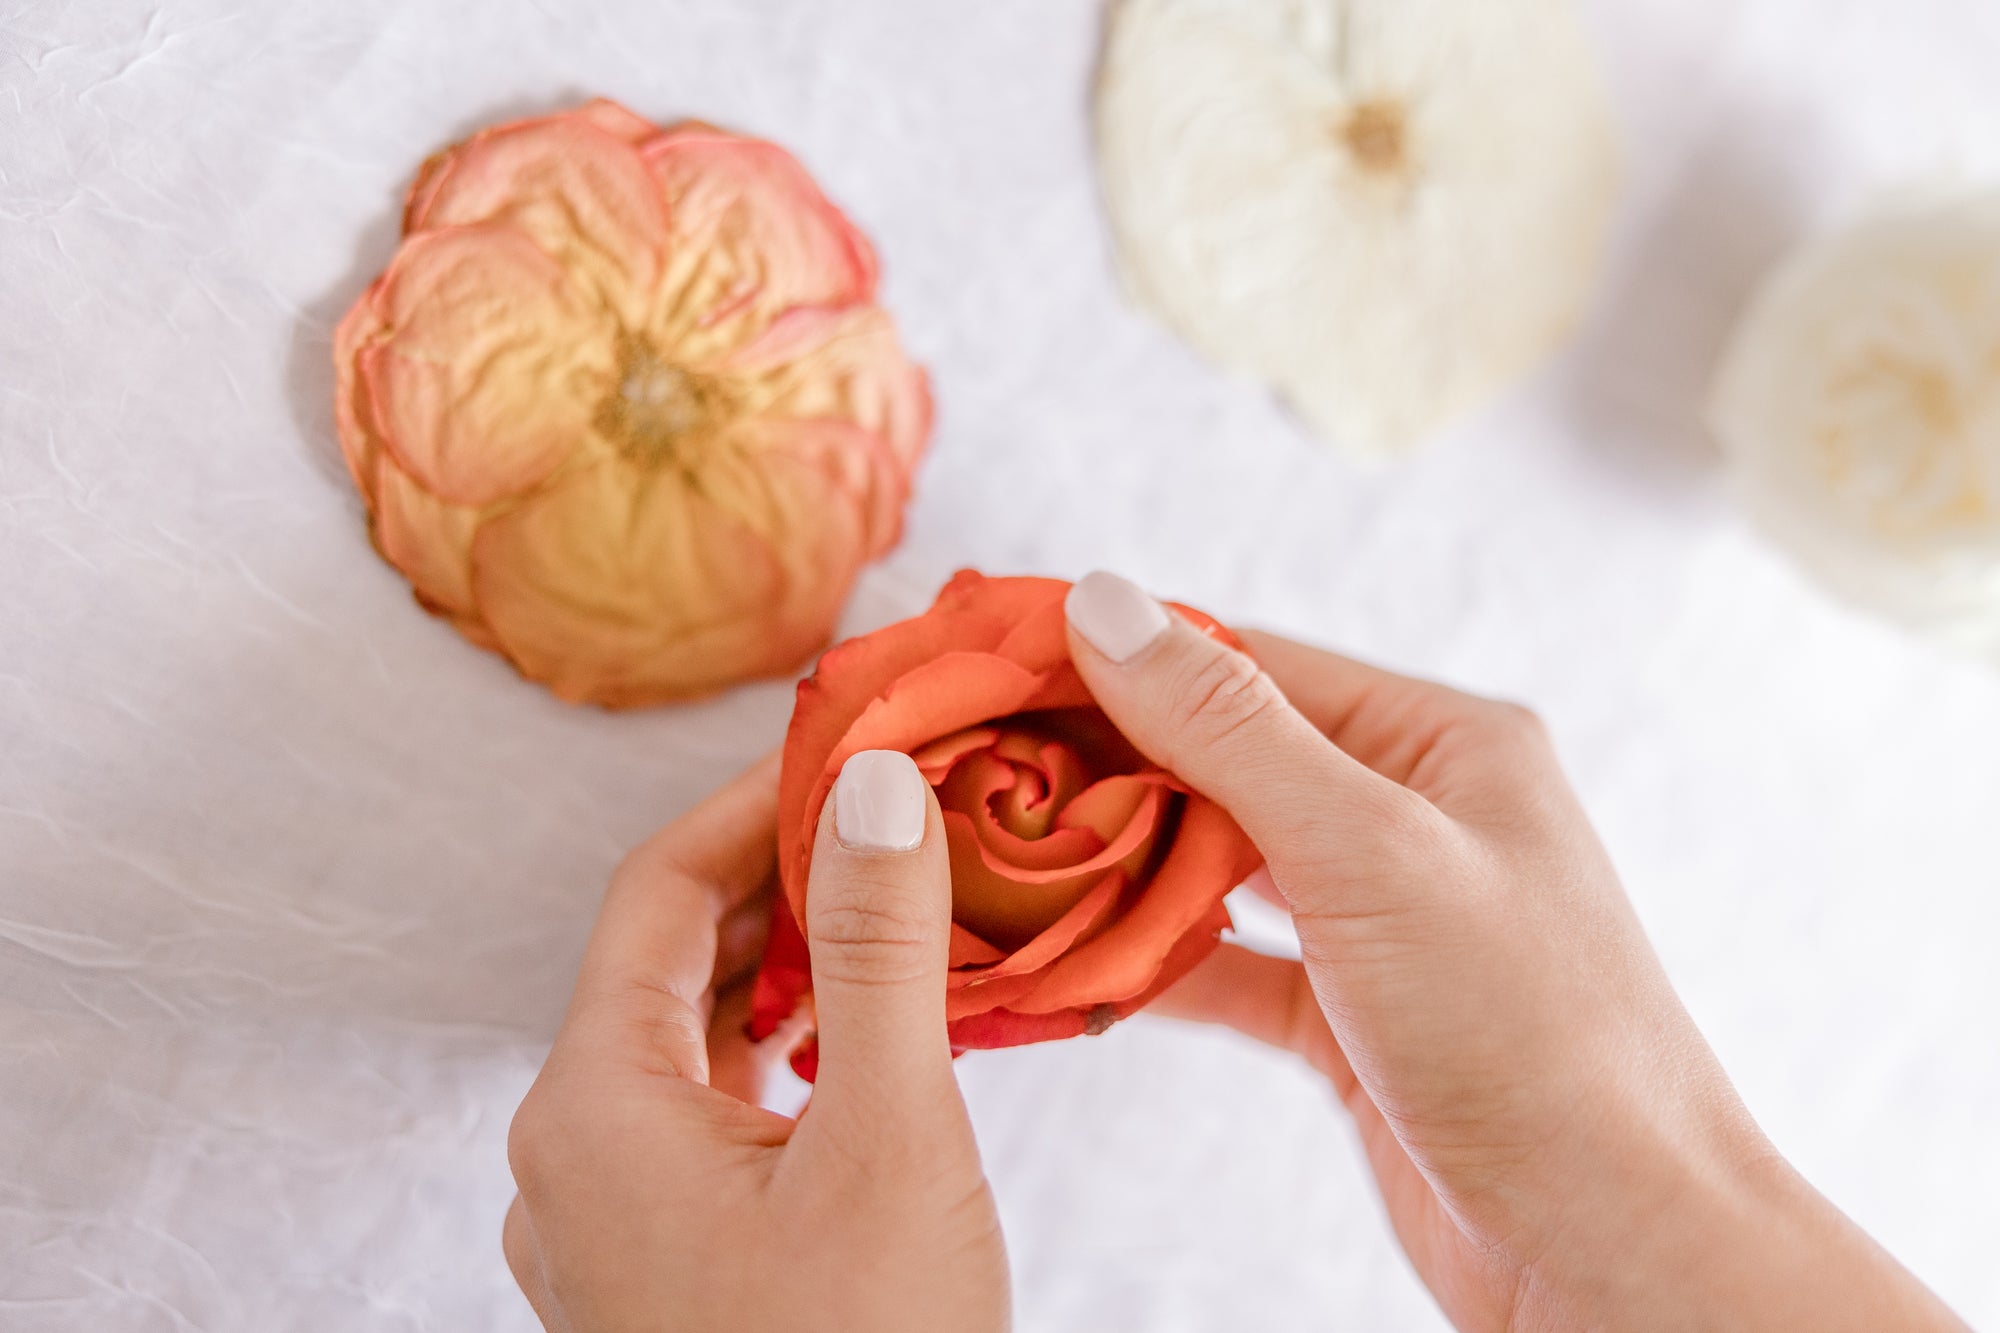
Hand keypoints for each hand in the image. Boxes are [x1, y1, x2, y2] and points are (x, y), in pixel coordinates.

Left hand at [503, 753, 1008, 1332]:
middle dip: (776, 878)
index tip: (846, 750)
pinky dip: (776, 1051)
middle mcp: (570, 1156)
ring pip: (686, 1040)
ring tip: (888, 913)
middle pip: (665, 961)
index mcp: (590, 1109)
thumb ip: (877, 953)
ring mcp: (604, 1221)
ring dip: (781, 965)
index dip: (754, 803)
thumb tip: (876, 789)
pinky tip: (853, 1038)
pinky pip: (703, 1114)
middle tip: (886, 818)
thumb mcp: (886, 1140)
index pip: (655, 894)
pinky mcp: (656, 1265)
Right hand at [1061, 572, 1966, 1331]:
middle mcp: (1412, 816)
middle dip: (1097, 764)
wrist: (1613, 1249)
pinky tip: (1059, 960)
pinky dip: (1146, 962)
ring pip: (1213, 863)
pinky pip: (1224, 964)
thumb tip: (1108, 605)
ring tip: (989, 854)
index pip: (1246, 663)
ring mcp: (1379, 919)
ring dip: (1110, 865)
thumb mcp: (1370, 853)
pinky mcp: (1348, 1016)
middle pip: (1219, 761)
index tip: (993, 656)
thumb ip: (1230, 729)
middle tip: (964, 761)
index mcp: (1442, 743)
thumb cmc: (1533, 1036)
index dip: (1114, 655)